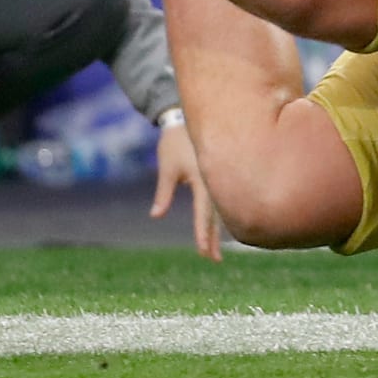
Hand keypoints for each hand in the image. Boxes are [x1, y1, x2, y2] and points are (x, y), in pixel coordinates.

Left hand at [150, 122, 221, 260]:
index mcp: (203, 179)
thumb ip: (163, 193)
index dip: (202, 233)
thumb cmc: (175, 142)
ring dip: (217, 232)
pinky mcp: (216, 177)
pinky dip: (219, 217)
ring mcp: (217, 180)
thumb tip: (156, 216)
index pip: (203, 213)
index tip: (202, 252)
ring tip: (215, 251)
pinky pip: (220, 202)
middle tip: (214, 260)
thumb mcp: (167, 168)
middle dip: (212, 239)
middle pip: (216, 216)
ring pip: (220, 211)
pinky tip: (218, 229)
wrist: (185, 117)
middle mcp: (214, 182)